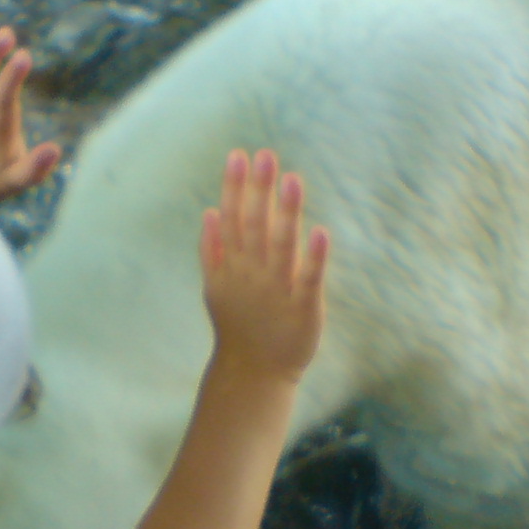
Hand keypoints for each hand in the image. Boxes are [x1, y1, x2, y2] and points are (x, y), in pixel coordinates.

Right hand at [201, 149, 329, 382]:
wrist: (254, 374)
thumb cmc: (239, 326)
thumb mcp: (216, 289)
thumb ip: (211, 251)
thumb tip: (210, 211)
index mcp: (232, 267)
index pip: (232, 219)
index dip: (235, 187)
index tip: (239, 155)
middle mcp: (252, 275)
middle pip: (254, 226)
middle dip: (259, 191)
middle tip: (265, 156)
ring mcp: (277, 291)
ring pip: (280, 246)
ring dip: (285, 214)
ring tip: (291, 180)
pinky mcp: (303, 308)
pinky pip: (308, 279)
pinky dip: (312, 257)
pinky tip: (319, 231)